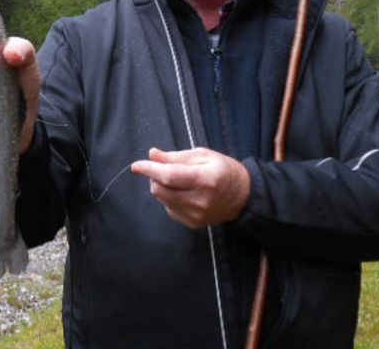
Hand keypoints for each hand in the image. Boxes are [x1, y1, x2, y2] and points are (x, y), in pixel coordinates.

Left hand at [130, 147, 250, 228]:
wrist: (242, 196)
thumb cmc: (223, 169)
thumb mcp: (202, 155)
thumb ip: (175, 157)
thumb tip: (152, 155)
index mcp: (204, 179)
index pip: (168, 176)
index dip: (149, 169)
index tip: (136, 166)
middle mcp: (200, 200)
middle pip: (160, 189)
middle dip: (155, 177)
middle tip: (163, 167)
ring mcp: (196, 215)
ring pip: (162, 199)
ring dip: (161, 187)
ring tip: (177, 180)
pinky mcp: (193, 223)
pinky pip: (169, 208)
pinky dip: (169, 198)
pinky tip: (183, 192)